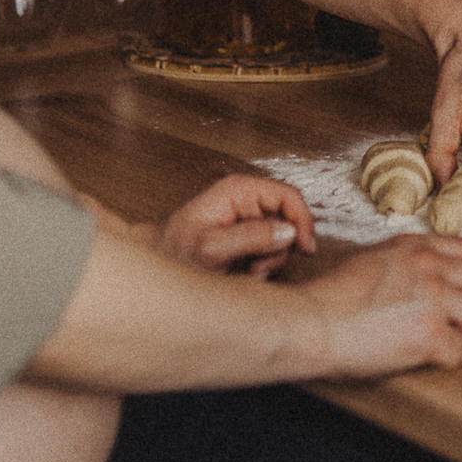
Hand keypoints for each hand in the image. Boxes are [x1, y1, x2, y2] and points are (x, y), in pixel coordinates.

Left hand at [152, 174, 315, 277]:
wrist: (156, 263)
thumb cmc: (173, 251)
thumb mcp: (212, 248)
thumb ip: (250, 237)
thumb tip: (288, 231)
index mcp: (237, 191)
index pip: (287, 195)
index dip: (302, 220)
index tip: (304, 246)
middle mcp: (245, 200)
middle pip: (288, 217)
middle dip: (280, 246)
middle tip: (260, 265)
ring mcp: (246, 217)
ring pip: (282, 236)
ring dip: (270, 259)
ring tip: (247, 269)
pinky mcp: (246, 235)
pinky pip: (270, 248)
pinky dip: (264, 263)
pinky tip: (245, 270)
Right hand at [296, 235, 461, 376]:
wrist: (312, 321)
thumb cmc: (329, 296)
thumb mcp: (369, 258)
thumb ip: (401, 260)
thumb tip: (420, 273)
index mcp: (414, 247)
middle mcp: (429, 267)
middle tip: (451, 319)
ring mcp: (433, 298)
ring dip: (460, 331)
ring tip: (436, 339)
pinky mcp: (430, 333)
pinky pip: (459, 351)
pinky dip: (442, 359)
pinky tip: (420, 357)